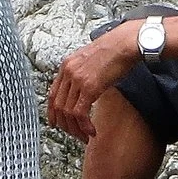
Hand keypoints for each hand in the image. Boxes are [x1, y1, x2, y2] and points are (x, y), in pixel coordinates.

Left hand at [47, 23, 141, 142]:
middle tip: (75, 134)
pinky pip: (80, 113)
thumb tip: (83, 91)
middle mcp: (68, 72)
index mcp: (66, 65)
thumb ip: (82, 73)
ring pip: (68, 112)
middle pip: (58, 106)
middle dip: (65, 125)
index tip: (56, 124)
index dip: (52, 113)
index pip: (52, 94)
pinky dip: (84, 126)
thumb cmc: (114, 50)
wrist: (125, 43)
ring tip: (85, 135)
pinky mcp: (90, 87)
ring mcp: (78, 79)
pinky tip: (92, 131)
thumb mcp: (91, 60)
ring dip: (76, 128)